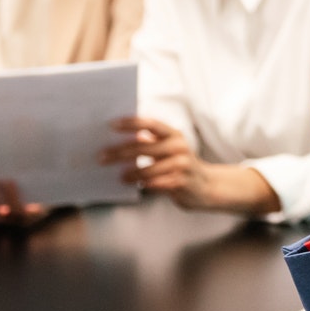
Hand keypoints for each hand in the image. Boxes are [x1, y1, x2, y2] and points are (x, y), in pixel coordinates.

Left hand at [100, 117, 278, 213]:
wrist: (208, 187)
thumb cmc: (180, 166)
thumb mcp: (169, 150)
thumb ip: (149, 143)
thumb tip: (119, 138)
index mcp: (173, 135)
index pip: (150, 124)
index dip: (130, 123)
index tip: (111, 125)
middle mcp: (179, 147)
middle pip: (144, 147)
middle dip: (119, 152)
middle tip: (101, 157)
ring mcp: (181, 165)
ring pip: (148, 168)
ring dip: (130, 173)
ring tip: (119, 177)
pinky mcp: (181, 183)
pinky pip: (156, 184)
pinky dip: (143, 184)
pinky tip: (134, 185)